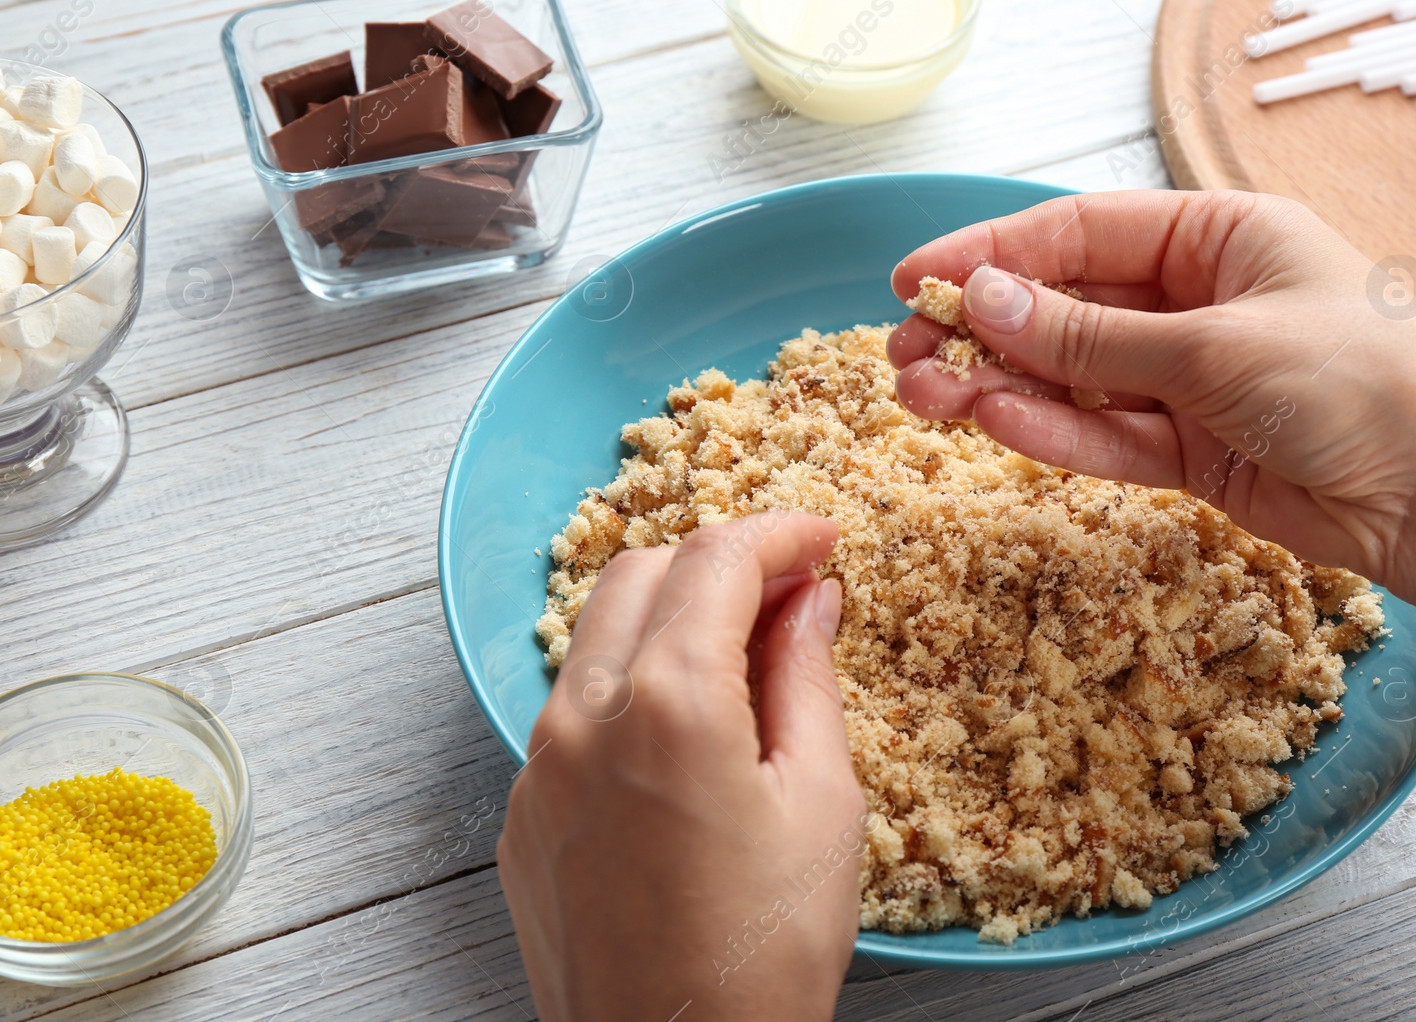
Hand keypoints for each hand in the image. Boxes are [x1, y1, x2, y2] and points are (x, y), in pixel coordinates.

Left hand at [498, 512, 866, 1021]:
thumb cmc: (764, 951)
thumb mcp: (822, 803)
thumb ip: (806, 678)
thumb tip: (809, 600)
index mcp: (670, 702)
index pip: (719, 559)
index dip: (780, 534)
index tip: (821, 539)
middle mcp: (584, 717)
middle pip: (642, 572)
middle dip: (718, 561)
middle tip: (789, 593)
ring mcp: (539, 766)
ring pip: (596, 635)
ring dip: (667, 619)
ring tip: (741, 660)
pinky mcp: (523, 814)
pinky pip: (572, 711)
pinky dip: (629, 688)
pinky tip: (684, 735)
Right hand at [886, 189, 1415, 600]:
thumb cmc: (1360, 378)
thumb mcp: (1213, 344)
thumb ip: (1091, 335)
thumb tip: (983, 301)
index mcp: (1216, 237)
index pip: (1079, 233)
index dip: (991, 253)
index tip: (912, 278)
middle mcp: (1194, 302)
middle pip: (1063, 308)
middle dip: (980, 330)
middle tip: (900, 354)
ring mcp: (1188, 380)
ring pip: (1070, 377)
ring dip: (997, 386)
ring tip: (922, 396)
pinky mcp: (1189, 452)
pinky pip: (1103, 435)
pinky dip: (1049, 433)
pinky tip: (991, 425)